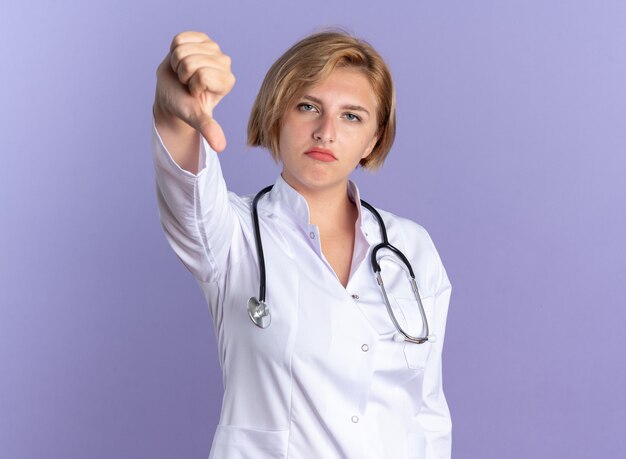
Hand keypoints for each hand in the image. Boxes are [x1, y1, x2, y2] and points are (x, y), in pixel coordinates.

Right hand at [154, 31, 235, 151]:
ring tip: (183, 74)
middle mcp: (224, 62)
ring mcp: (212, 48)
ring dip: (177, 63)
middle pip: (191, 62)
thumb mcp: (196, 117)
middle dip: (182, 74)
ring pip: (183, 50)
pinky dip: (173, 50)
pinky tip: (180, 61)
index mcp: (227, 80)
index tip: (194, 92)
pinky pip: (179, 39)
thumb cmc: (185, 105)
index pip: (203, 75)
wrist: (173, 93)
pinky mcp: (200, 37)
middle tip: (187, 83)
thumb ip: (208, 128)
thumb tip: (220, 147)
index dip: (192, 84)